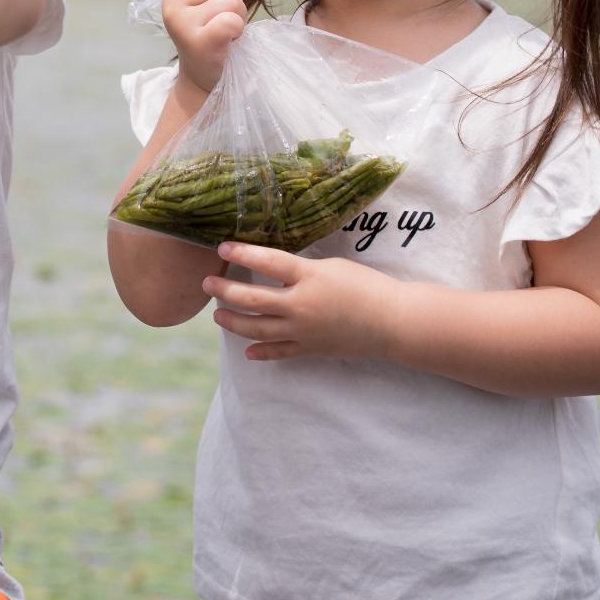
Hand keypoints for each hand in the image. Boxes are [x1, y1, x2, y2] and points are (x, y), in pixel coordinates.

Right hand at [162, 0, 249, 94]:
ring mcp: (182, 24)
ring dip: (238, 14)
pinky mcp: (198, 42)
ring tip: (227, 29)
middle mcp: (171, 5)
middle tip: (226, 17)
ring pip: (227, 0)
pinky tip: (230, 38)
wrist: (204, 74)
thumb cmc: (211, 31)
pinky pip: (230, 20)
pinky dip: (238, 28)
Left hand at [202, 242, 395, 361]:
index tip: (221, 247)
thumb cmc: (367, 286)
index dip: (242, 253)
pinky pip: (278, 352)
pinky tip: (247, 351)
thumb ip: (301, 269)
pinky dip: (260, 352)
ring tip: (218, 316)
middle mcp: (300, 305)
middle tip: (208, 283)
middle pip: (252, 298)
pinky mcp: (310, 349)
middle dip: (225, 290)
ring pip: (257, 328)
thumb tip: (274, 266)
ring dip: (233, 322)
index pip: (267, 262)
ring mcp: (303, 331)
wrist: (392, 322)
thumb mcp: (332, 266)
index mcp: (308, 277)